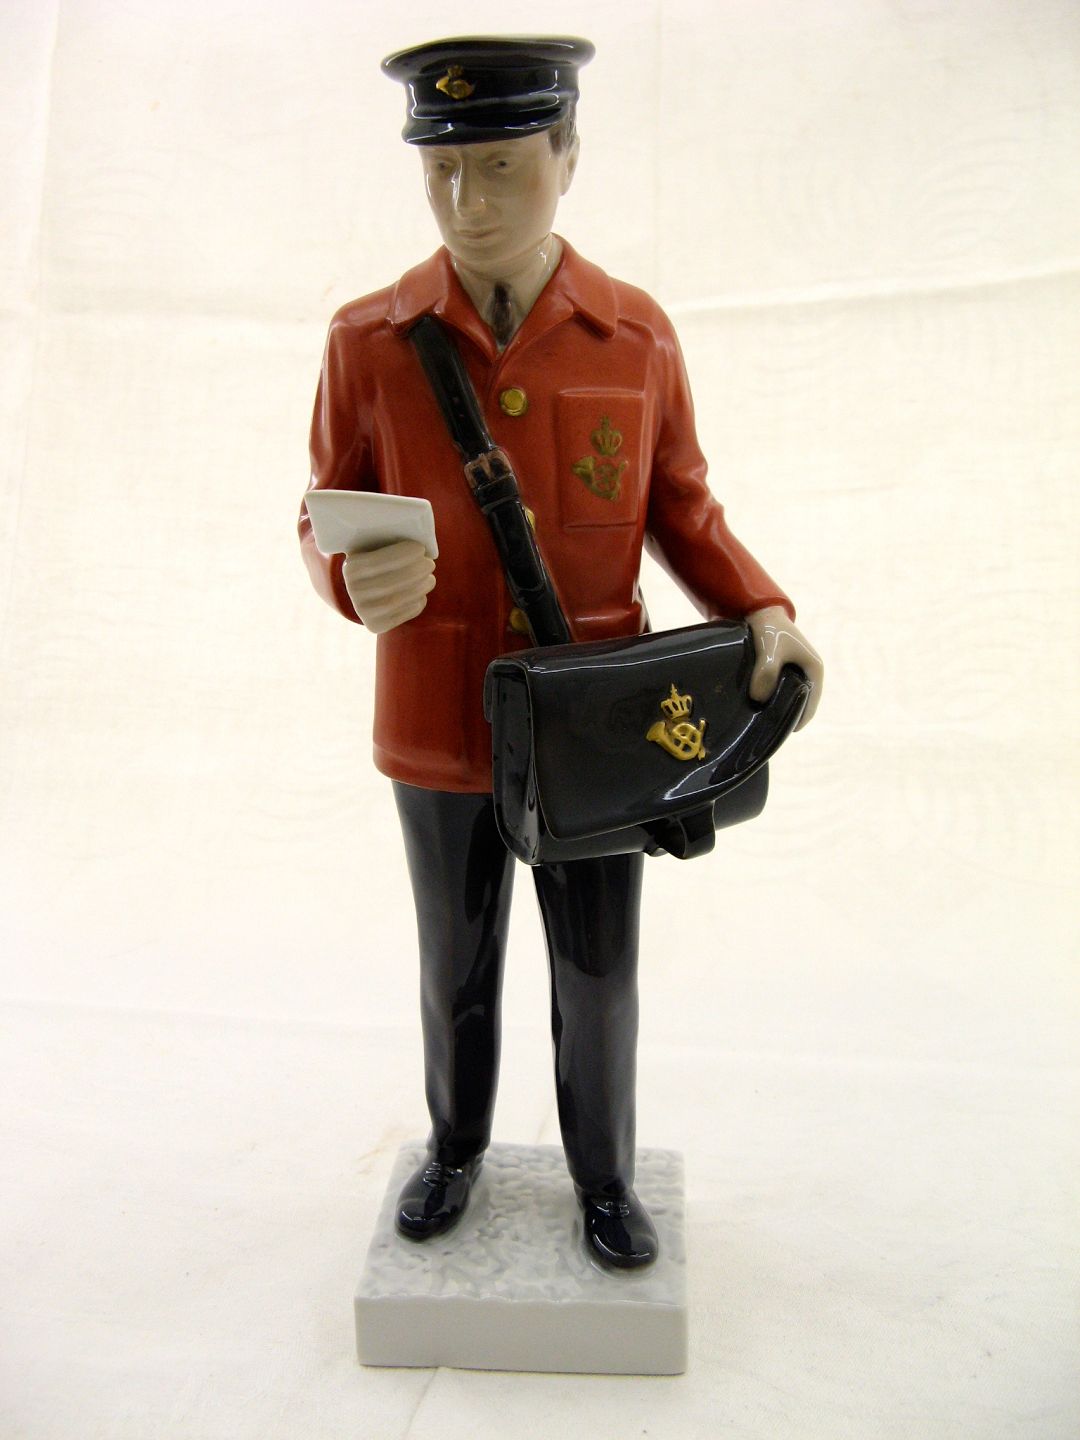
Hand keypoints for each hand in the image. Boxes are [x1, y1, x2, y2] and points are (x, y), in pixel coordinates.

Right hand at [342, 540, 435, 633]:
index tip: (421, 548)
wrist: (365, 588)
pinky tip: (422, 594)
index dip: (402, 555)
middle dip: (415, 573)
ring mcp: (363, 612)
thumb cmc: (379, 558)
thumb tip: (418, 533)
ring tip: (430, 579)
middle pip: (388, 584)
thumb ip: (391, 539)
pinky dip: (417, 604)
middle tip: (430, 564)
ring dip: (419, 588)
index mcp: (350, 568)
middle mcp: (353, 592)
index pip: (377, 562)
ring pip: (396, 601)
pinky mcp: (375, 626)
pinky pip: (401, 615)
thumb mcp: (377, 546)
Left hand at [745, 604, 822, 729]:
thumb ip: (766, 672)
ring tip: (758, 721)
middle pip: (800, 703)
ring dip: (776, 707)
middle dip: (785, 716)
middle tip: (766, 731)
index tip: (779, 733)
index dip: (797, 721)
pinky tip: (754, 707)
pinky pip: (778, 690)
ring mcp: (795, 671)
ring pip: (788, 697)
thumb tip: (759, 698)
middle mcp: (807, 672)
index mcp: (814, 669)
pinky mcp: (782, 669)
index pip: (810, 705)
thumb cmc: (769, 629)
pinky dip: (769, 698)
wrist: (759, 610)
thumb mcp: (769, 650)